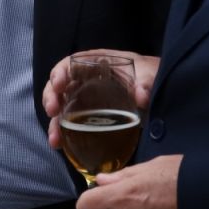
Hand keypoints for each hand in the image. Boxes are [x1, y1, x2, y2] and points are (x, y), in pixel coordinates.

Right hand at [43, 50, 158, 150]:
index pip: (71, 64)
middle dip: (51, 97)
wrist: (158, 89)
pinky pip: (71, 123)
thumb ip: (146, 82)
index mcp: (96, 63)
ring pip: (62, 107)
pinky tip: (59, 145)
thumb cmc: (149, 75)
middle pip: (60, 86)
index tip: (59, 85)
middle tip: (52, 111)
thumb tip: (141, 97)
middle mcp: (85, 80)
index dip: (60, 73)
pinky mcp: (89, 116)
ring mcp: (85, 99)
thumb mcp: (150, 73)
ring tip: (55, 139)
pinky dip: (63, 134)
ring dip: (54, 123)